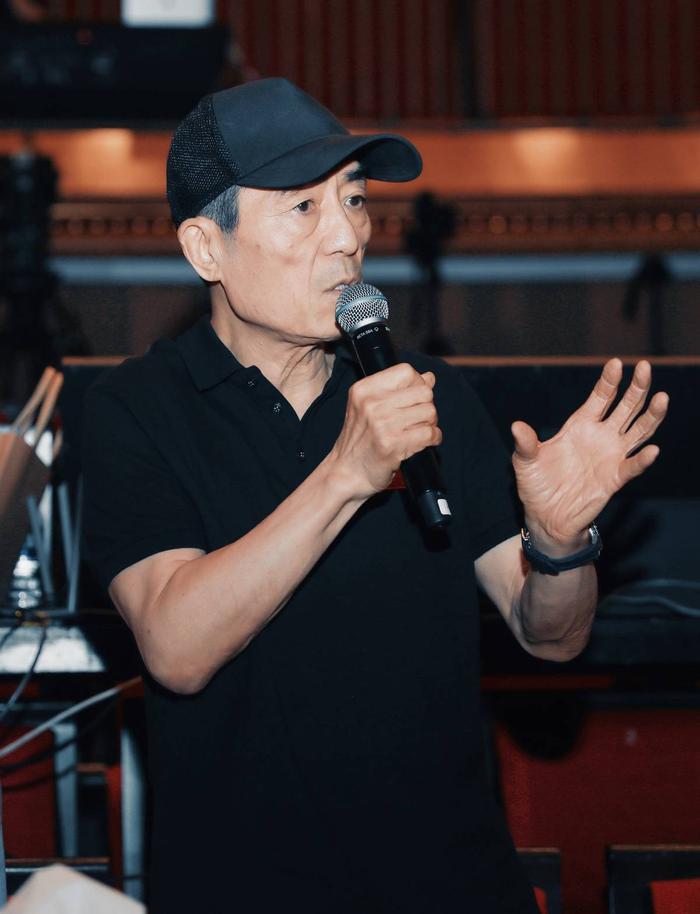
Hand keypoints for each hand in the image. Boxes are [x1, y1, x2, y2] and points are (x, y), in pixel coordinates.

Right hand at [331, 364, 440, 498]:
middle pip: (423, 392)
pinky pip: (429, 433)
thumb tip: (429, 377)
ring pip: (429, 412)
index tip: (414, 399)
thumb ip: (397, 390)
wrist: (346, 472)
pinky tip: (424, 442)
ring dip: (430, 423)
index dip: (417, 384)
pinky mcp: (393, 445)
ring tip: (419, 431)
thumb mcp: (368, 408)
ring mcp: (382, 424)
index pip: (406, 371)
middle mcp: (371, 404)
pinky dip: (433, 438)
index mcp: (363, 390)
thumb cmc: (359, 441)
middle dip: (427, 405)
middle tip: (419, 418)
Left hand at [511, 359, 668, 547]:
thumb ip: (525, 444)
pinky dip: (643, 460)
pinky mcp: (614, 479)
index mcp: (581, 425)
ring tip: (662, 398)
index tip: (615, 363)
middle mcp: (601, 436)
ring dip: (651, 416)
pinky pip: (632, 466)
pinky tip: (652, 450)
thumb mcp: (525, 462)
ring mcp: (611, 456)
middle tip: (644, 367)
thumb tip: (516, 427)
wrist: (545, 516)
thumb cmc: (537, 484)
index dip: (609, 381)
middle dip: (637, 387)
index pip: (600, 397)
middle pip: (626, 407)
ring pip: (639, 431)